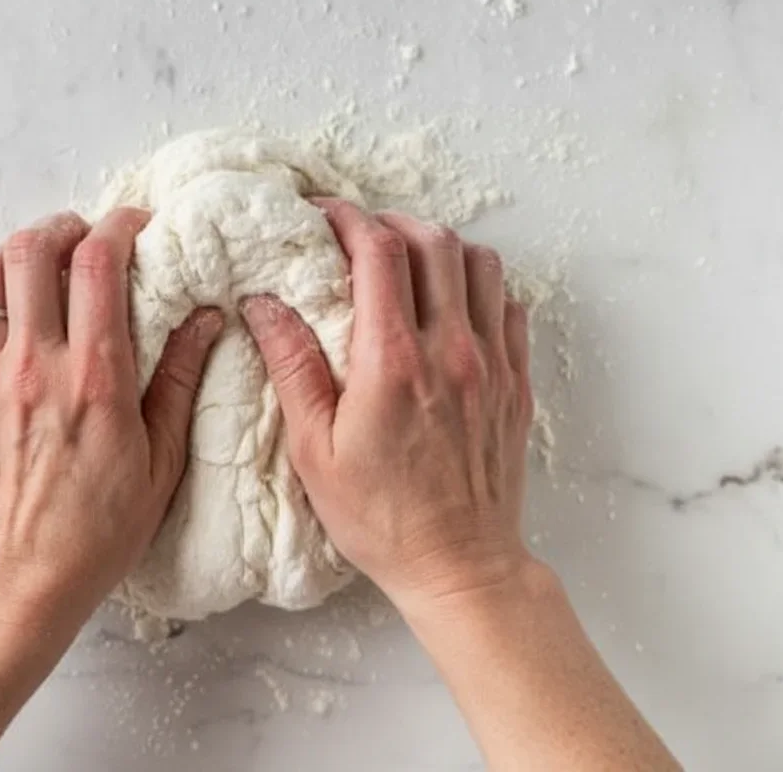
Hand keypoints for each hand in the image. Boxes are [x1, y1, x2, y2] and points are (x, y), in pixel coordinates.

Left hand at [0, 208, 222, 631]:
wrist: (19, 582)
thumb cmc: (98, 532)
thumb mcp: (161, 463)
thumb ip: (179, 381)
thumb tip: (206, 318)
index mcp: (95, 377)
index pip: (99, 264)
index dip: (120, 226)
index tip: (136, 225)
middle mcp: (34, 364)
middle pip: (32, 249)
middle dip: (62, 227)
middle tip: (83, 240)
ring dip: (11, 257)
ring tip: (36, 273)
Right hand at [241, 200, 533, 611]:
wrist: (460, 565)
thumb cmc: (380, 518)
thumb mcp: (314, 451)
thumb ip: (292, 368)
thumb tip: (265, 304)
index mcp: (394, 362)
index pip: (378, 252)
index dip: (346, 218)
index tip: (321, 215)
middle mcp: (451, 351)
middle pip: (432, 241)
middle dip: (390, 222)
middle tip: (358, 235)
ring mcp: (493, 363)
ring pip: (480, 262)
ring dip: (439, 247)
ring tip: (406, 262)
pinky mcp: (517, 381)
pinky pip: (509, 303)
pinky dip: (479, 285)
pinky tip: (450, 304)